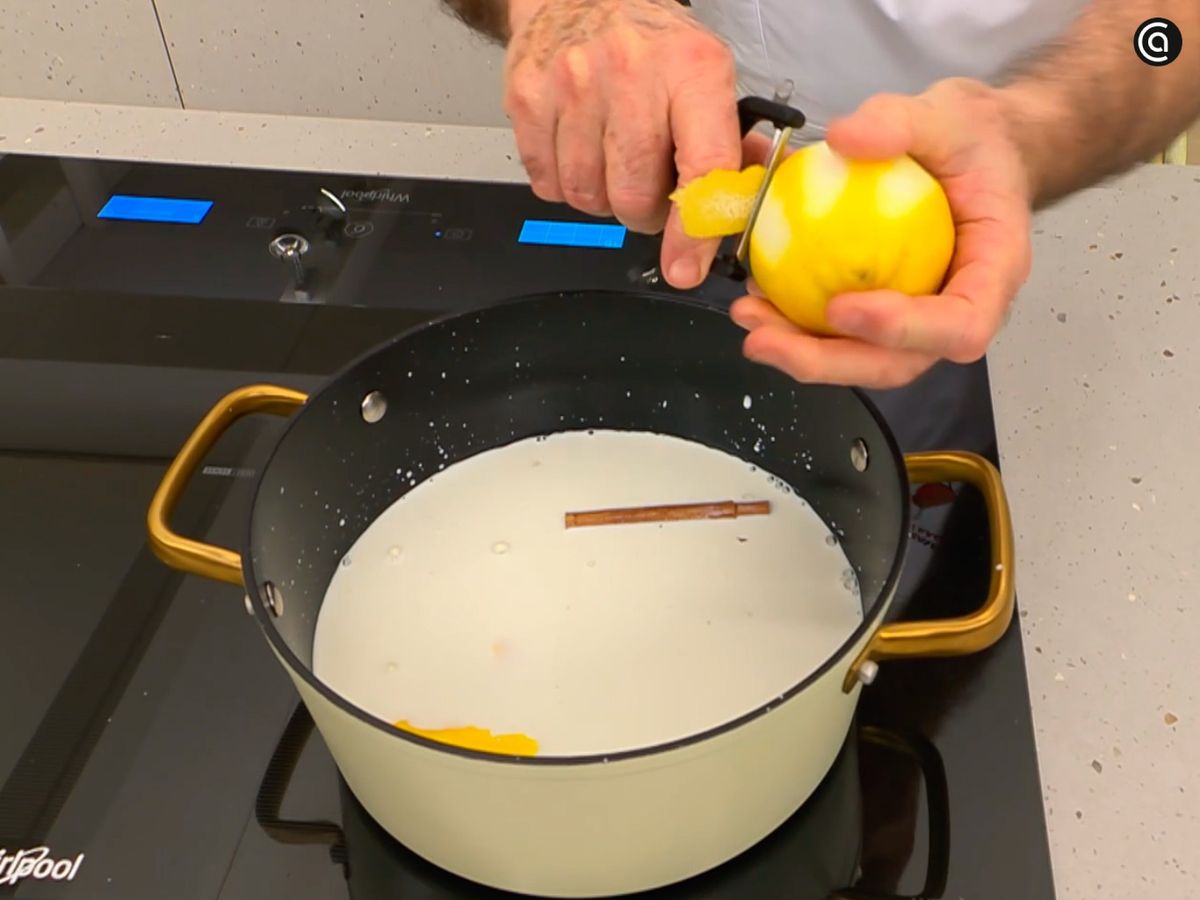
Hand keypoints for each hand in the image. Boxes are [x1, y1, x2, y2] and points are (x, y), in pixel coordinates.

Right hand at [504, 0, 741, 288]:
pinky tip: (579, 150)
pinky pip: (548, 185)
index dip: (695, 231)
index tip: (686, 268)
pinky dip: (565, 184)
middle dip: (644, 215)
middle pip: (633, 197)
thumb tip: (740, 204)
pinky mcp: (528, 99)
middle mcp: (631, 73)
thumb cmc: (649, 43)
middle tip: (649, 191)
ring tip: (612, 162)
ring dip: (603, 199)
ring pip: (587, 198)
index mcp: (692, 69)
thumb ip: (729, 144)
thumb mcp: (705, 76)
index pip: (703, 169)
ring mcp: (573, 85)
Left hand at [730, 78, 1034, 388]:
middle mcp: (958, 307)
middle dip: (829, 362)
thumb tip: (844, 137)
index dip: (903, 330)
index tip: (842, 307)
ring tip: (749, 319)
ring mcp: (917, 317)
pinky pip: (841, 333)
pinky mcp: (881, 309)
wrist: (978, 149)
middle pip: (898, 363)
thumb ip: (900, 123)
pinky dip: (797, 325)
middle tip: (765, 339)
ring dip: (801, 351)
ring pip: (863, 358)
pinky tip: (757, 298)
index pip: (960, 324)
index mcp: (993, 269)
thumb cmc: (975, 140)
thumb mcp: (946, 114)